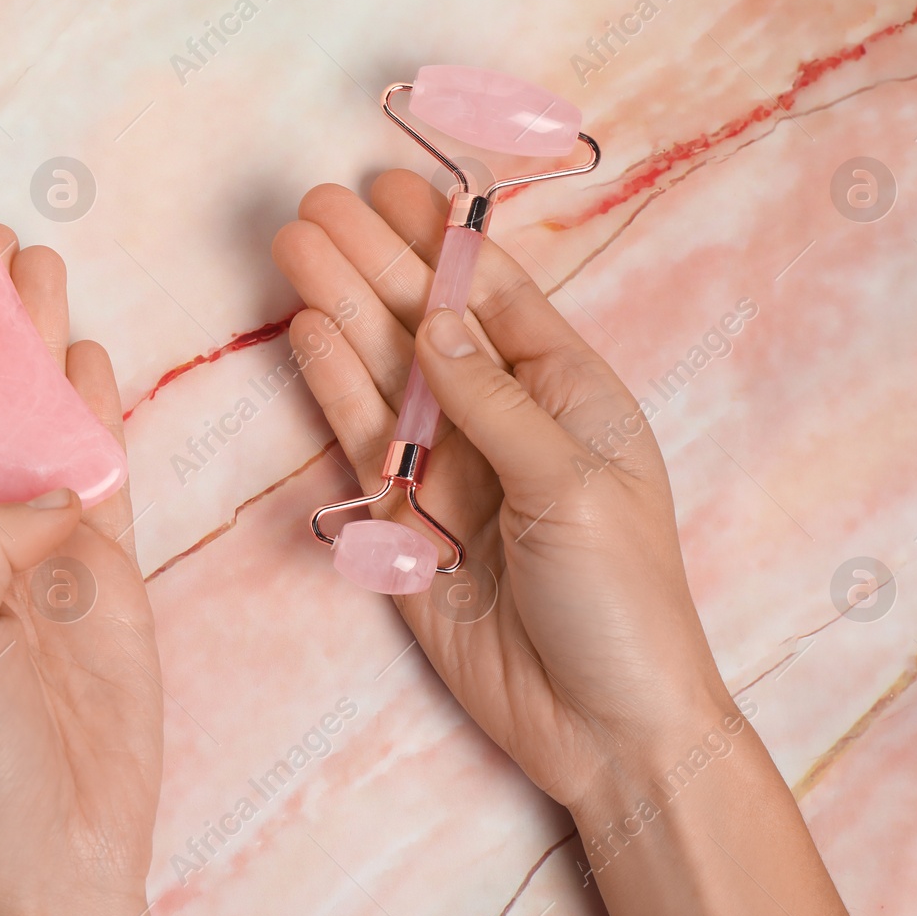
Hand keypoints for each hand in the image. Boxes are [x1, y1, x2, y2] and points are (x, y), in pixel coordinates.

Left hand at [0, 224, 161, 915]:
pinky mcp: (103, 569)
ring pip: (41, 425)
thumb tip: (50, 469)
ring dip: (43, 352)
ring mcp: (39, 546)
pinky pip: (99, 472)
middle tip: (1, 244)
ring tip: (47, 276)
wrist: (56, 843)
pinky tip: (93, 364)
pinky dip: (97, 418)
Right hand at [274, 172, 847, 915]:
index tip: (391, 189)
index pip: (496, 298)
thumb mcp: (570, 484)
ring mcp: (449, 469)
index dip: (441, 242)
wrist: (602, 727)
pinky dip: (334, 389)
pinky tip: (305, 332)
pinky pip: (362, 444)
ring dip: (339, 309)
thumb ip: (492, 401)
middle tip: (315, 204)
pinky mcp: (404, 523)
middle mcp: (503, 421)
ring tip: (294, 246)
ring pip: (384, 374)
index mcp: (568, 395)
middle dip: (373, 262)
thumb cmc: (622, 598)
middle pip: (425, 325)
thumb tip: (433, 321)